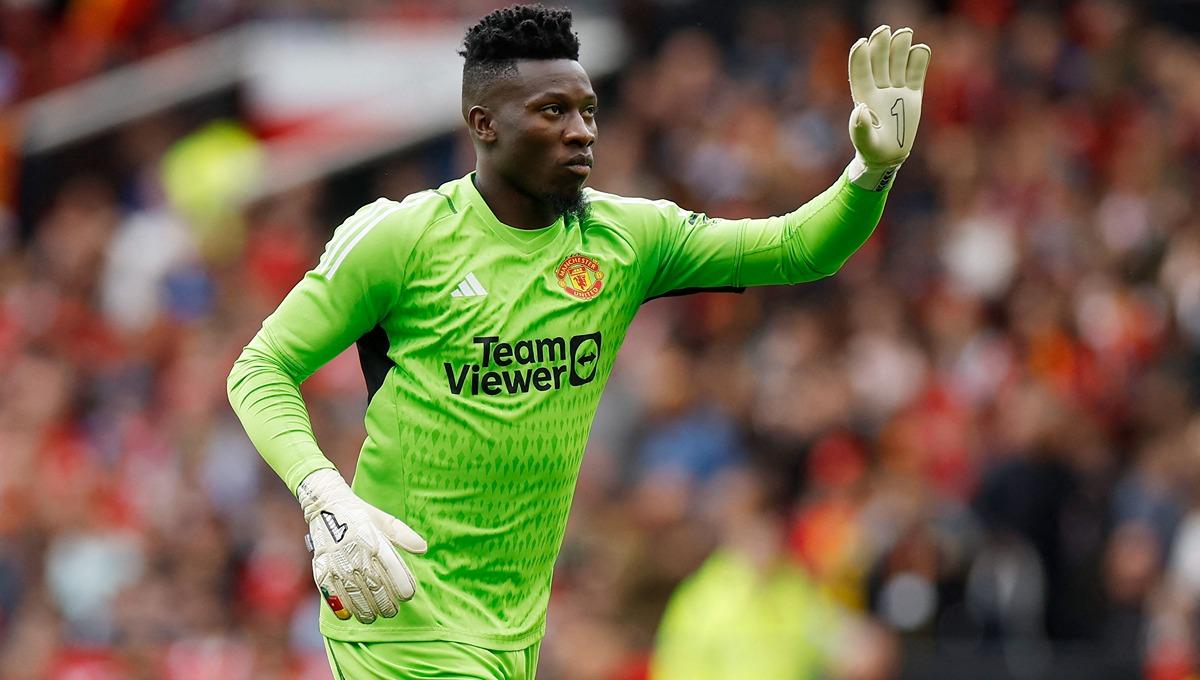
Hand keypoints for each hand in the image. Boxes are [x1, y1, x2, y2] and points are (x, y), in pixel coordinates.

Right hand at [298, 469, 426, 623]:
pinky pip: (332, 594)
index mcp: (375, 542)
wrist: (326, 506)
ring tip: (373, 617)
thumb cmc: (361, 515)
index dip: (403, 588)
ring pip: (355, 595)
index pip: (393, 571)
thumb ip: (404, 536)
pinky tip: (350, 615)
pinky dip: (341, 608)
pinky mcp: (322, 568)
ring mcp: (338, 563)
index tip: (407, 596)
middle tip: (392, 612)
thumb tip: (423, 549)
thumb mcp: (385, 520)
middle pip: (376, 588)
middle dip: (386, 605)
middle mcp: (357, 554)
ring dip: (366, 611)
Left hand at [847, 25, 930, 190]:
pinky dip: (919, 61)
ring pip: (898, 64)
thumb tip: (859, 108)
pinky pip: (916, 73)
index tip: (861, 43)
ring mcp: (896, 90)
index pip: (861, 73)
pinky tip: (921, 49)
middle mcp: (879, 89)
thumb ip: (860, 128)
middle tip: (884, 30)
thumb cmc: (872, 149)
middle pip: (880, 63)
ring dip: (900, 48)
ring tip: (904, 33)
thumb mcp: (866, 143)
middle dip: (881, 46)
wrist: (889, 155)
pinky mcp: (912, 93)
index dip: (860, 58)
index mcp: (864, 97)